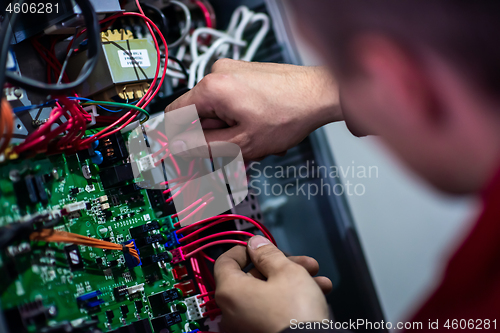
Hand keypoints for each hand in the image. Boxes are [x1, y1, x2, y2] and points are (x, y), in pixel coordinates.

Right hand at [165, 59, 340, 160]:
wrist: (320, 94)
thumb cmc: (290, 113)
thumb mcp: (242, 143)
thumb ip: (205, 147)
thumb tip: (178, 148)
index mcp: (211, 88)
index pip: (175, 116)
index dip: (180, 139)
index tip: (190, 154)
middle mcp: (218, 73)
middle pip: (199, 115)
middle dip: (216, 138)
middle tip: (236, 153)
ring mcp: (232, 71)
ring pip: (217, 111)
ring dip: (231, 131)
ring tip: (255, 141)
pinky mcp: (244, 74)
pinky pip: (230, 102)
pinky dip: (240, 119)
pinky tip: (259, 129)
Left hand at [214, 235, 332, 332]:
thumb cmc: (295, 313)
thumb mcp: (286, 271)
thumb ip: (268, 253)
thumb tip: (255, 244)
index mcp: (230, 292)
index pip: (225, 261)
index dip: (245, 249)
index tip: (261, 246)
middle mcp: (232, 312)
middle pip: (252, 277)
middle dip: (282, 266)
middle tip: (303, 263)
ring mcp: (245, 326)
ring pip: (267, 294)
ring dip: (292, 282)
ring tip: (318, 280)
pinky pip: (271, 311)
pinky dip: (289, 300)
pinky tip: (317, 294)